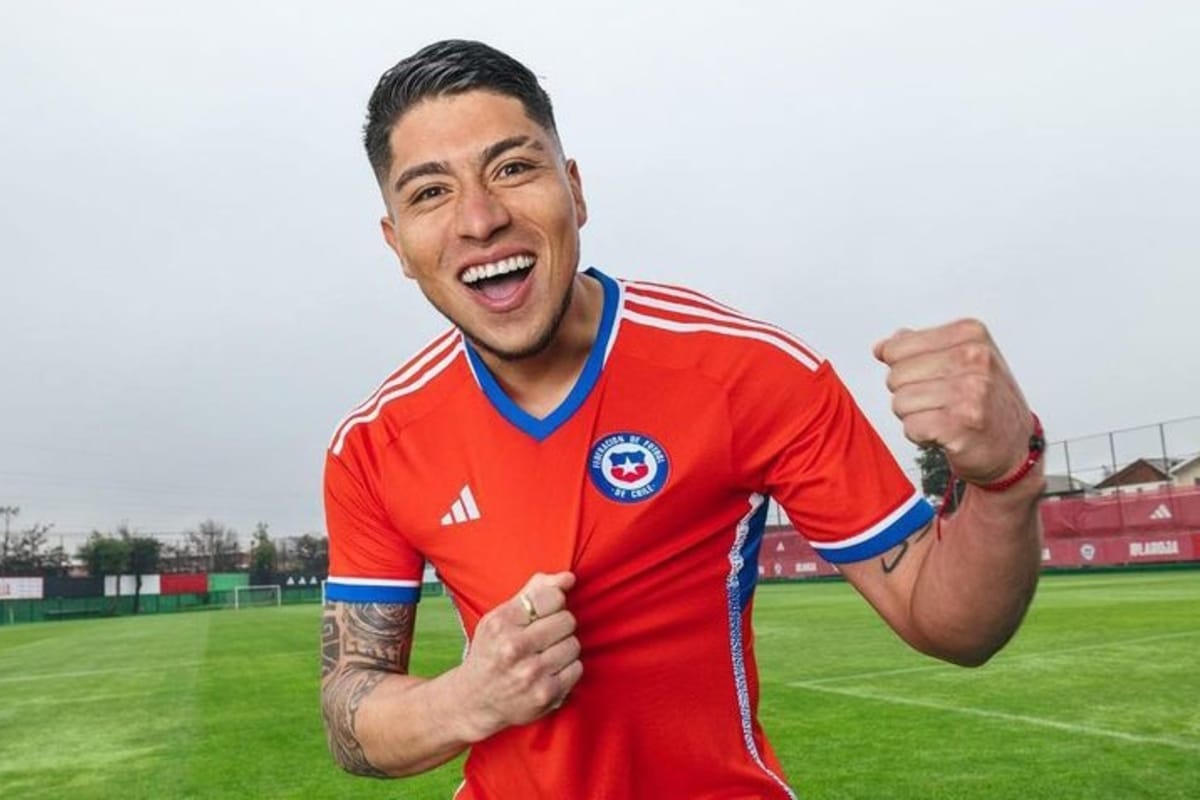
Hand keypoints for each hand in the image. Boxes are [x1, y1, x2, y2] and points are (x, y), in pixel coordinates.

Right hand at [455, 572, 581, 740]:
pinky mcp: (545, 694)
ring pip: (574, 644)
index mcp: (502, 622)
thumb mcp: (501, 616)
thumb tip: (568, 577)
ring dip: (564, 647)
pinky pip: (577, 668)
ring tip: (546, 653)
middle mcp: (514, 647)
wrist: (474, 700)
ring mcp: (531, 673)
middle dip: (560, 625)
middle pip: (567, 620)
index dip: (554, 602)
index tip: (545, 612)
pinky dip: (567, 668)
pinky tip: (550, 670)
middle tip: (544, 635)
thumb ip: (534, 590)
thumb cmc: (492, 651)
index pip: (551, 597)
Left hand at [874, 319, 1033, 485]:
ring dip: (914, 416)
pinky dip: (920, 435)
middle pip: (895, 376)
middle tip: (939, 403)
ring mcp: (971, 391)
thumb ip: (919, 348)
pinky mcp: (962, 423)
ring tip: (943, 417)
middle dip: (908, 394)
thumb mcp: (960, 360)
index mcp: (970, 334)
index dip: (903, 370)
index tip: (931, 379)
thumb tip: (882, 347)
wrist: (1013, 447)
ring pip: (900, 402)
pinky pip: (911, 427)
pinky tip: (944, 433)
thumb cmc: (984, 402)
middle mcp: (974, 358)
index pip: (896, 348)